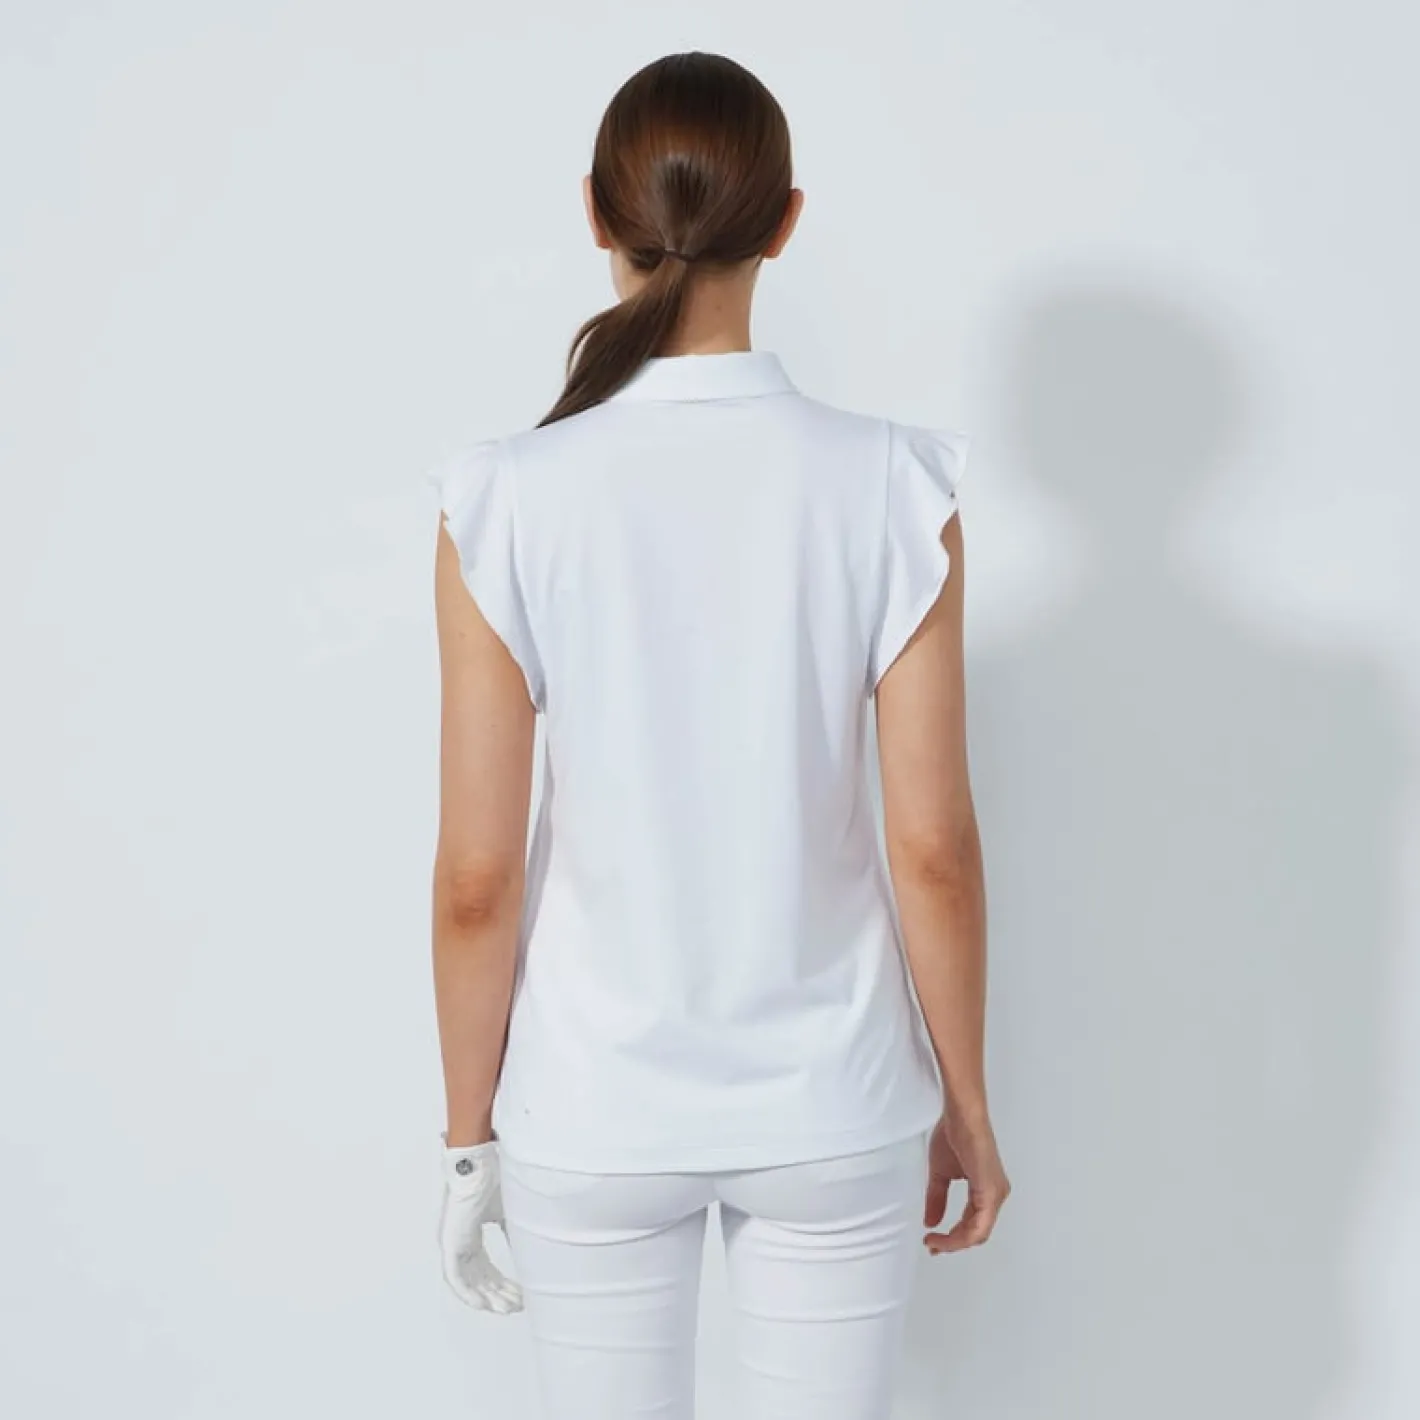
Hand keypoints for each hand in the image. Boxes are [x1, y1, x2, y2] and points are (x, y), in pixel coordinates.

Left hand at [438, 1133, 523, 1312]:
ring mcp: (453, 1244)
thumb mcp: (508, 1214)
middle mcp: (461, 1243)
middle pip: (480, 1279)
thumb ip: (514, 1235)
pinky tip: (482, 1304)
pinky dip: (467, 1293)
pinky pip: (454, 1278)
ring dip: (487, 1297)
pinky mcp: (448, 1244)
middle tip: (517, 1306)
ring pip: (468, 1282)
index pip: (486, 1268)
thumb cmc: (493, 1182)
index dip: (503, 1284)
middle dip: (499, 1295)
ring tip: (505, 1309)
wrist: (480, 1167)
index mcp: (471, 1235)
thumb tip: (530, 1253)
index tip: (520, 1296)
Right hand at [923, 1107, 1009, 1253]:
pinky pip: (978, 1226)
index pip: (973, 1224)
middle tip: (931, 1245)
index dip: (952, 1237)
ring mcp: (996, 1194)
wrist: (961, 1117)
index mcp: (987, 1191)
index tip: (932, 1240)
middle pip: (976, 1233)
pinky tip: (943, 1235)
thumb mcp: (941, 1174)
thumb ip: (937, 1199)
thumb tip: (930, 1222)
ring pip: (977, 1233)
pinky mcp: (991, 1192)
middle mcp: (996, 1195)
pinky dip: (960, 1236)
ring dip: (954, 1242)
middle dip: (952, 1243)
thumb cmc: (954, 1135)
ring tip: (934, 1242)